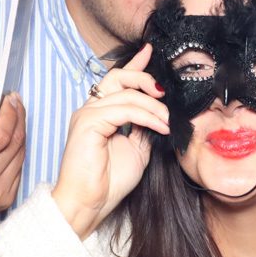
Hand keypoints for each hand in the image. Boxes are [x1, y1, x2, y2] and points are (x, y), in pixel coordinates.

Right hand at [0, 84, 25, 237]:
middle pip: (14, 141)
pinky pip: (19, 168)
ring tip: (13, 118)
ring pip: (21, 154)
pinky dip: (17, 152)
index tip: (10, 98)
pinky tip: (10, 142)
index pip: (0, 133)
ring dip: (20, 133)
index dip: (9, 112)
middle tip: (15, 102)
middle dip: (18, 117)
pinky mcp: (5, 201)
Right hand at [52, 44, 168, 238]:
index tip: (150, 51)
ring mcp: (87, 114)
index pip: (117, 81)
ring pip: (127, 94)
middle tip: (164, 91)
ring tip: (168, 123)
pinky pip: (124, 110)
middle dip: (145, 78)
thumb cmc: (108, 183)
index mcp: (99, 114)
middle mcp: (90, 109)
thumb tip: (158, 112)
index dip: (134, 65)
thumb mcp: (136, 149)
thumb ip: (143, 127)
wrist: (90, 204)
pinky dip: (146, 116)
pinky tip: (159, 126)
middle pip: (118, 76)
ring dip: (154, 107)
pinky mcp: (88, 123)